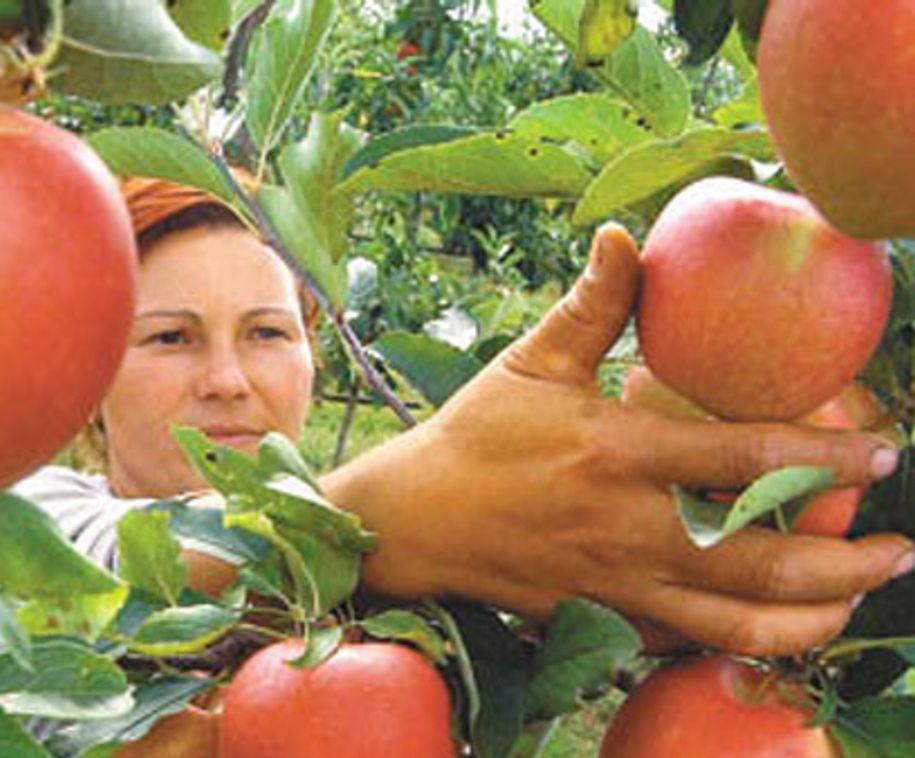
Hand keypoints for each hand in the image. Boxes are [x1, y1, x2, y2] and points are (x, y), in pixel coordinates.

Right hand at [325, 223, 913, 655]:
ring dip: (814, 617)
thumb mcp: (530, 362)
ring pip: (738, 622)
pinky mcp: (604, 616)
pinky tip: (781, 625)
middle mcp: (628, 528)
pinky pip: (691, 642)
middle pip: (764, 563)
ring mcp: (618, 583)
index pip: (746, 462)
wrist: (415, 522)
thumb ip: (592, 304)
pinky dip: (747, 642)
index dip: (828, 458)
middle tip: (896, 542)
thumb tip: (622, 232)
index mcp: (618, 454)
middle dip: (847, 561)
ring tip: (857, 596)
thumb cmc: (475, 436)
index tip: (882, 451)